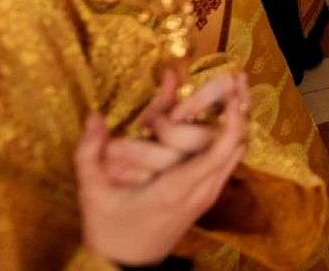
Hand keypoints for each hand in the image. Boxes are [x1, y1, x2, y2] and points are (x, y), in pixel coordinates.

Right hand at [74, 72, 249, 264]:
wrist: (126, 266)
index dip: (232, 119)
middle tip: (236, 76)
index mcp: (175, 189)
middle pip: (236, 144)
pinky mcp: (208, 195)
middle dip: (239, 108)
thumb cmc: (109, 230)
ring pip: (237, 151)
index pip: (217, 151)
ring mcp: (208, 194)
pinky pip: (228, 160)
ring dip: (238, 118)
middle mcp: (200, 191)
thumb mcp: (93, 194)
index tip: (232, 91)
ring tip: (236, 86)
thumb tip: (94, 116)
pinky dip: (231, 134)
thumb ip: (89, 154)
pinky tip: (227, 112)